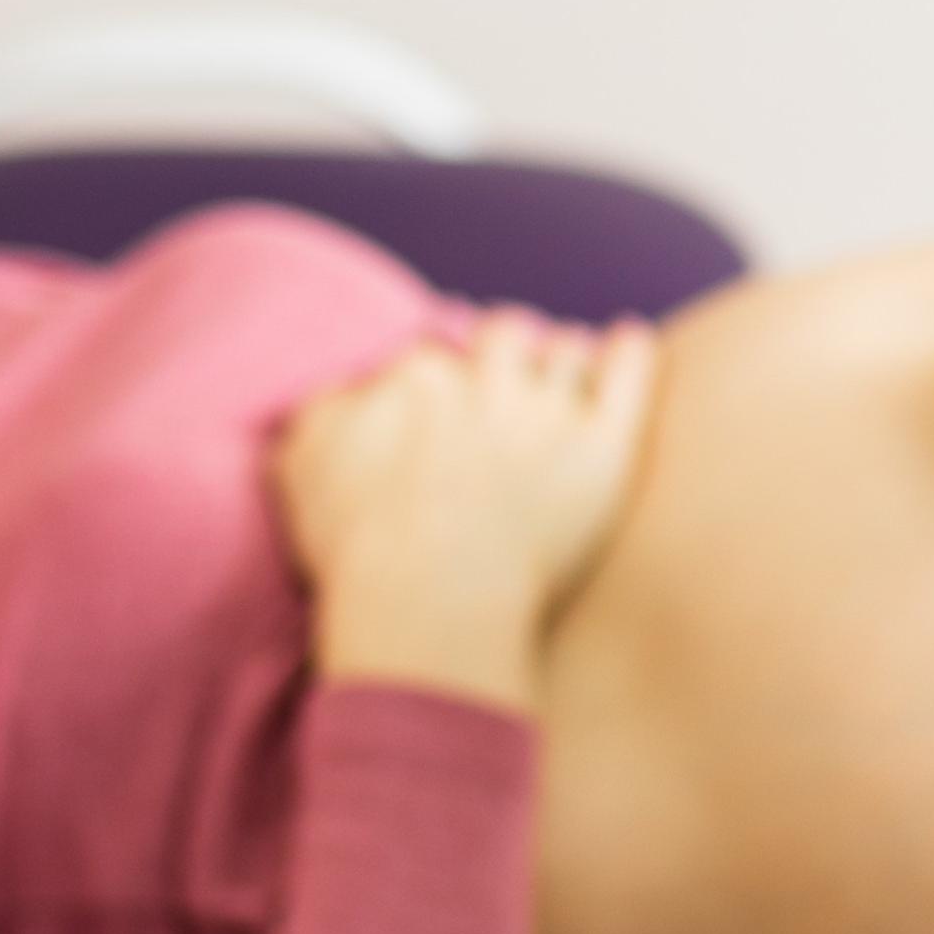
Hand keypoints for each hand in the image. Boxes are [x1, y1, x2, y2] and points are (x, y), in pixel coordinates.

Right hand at [272, 313, 662, 709]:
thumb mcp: (302, 466)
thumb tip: (341, 395)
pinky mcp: (603, 443)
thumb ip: (320, 416)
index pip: (431, 358)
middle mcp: (485, 381)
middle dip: (505, 354)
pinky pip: (631, 369)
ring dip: (564, 360)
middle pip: (503, 337)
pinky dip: (630, 350)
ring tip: (566, 378)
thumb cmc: (359, 546)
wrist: (429, 597)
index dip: (437, 383)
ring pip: (566, 350)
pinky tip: (627, 344)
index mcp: (414, 380)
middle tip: (504, 386)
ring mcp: (548, 410)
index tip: (439, 409)